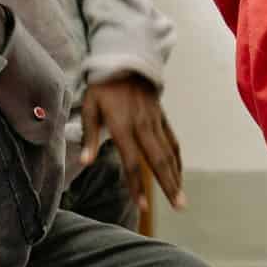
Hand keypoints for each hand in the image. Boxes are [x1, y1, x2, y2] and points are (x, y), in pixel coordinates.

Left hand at [83, 74, 184, 209]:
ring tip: (181, 198)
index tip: (142, 206)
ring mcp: (155, 121)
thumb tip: (85, 162)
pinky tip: (179, 174)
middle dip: (169, 186)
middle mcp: (142, 126)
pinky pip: (172, 141)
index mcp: (122, 126)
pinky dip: (177, 159)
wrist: (126, 59)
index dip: (136, 185)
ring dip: (176, 176)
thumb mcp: (89, 106)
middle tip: (179, 207)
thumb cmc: (103, 86)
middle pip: (158, 161)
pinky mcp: (162, 117)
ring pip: (169, 153)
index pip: (131, 162)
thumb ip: (88, 134)